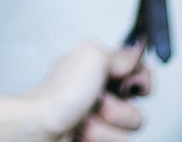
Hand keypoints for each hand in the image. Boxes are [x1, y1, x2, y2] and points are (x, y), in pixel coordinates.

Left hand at [24, 40, 151, 140]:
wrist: (39, 128)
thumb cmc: (58, 94)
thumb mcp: (92, 56)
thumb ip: (120, 54)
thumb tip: (138, 49)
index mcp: (100, 70)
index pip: (140, 73)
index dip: (142, 80)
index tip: (132, 84)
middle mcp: (102, 95)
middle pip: (137, 104)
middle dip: (119, 107)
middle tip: (96, 102)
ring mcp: (99, 120)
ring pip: (130, 128)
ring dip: (106, 125)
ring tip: (83, 120)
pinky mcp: (97, 139)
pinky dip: (100, 138)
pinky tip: (81, 134)